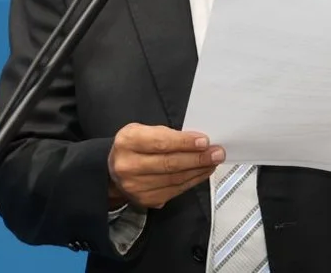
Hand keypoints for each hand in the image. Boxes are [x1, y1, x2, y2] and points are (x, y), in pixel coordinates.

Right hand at [108, 123, 224, 208]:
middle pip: (170, 163)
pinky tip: (201, 172)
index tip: (204, 141)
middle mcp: (128, 166)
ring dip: (199, 170)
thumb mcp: (143, 130)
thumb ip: (166, 134)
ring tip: (213, 161)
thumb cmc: (133, 146)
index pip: (161, 143)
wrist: (114, 170)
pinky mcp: (146, 200)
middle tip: (216, 153)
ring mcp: (136, 186)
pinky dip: (192, 181)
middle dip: (198, 158)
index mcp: (127, 142)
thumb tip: (196, 141)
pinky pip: (175, 190)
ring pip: (175, 179)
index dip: (185, 143)